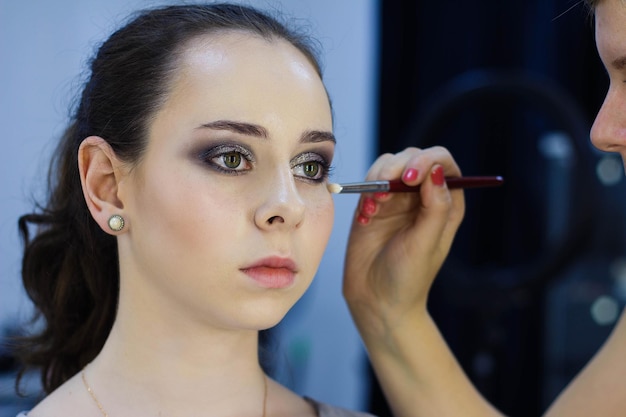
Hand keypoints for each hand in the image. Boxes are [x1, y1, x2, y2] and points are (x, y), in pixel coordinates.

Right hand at [343, 146, 464, 343]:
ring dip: (378, 179)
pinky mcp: (374, 205)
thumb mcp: (426, 244)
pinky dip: (364, 191)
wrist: (377, 300)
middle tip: (385, 192)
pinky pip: (369, 181)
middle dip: (398, 167)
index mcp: (446, 204)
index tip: (410, 177)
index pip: (443, 163)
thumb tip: (436, 170)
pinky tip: (365, 217)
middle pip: (414, 157)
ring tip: (374, 207)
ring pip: (389, 164)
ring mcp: (397, 199)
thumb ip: (436, 207)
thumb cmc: (408, 278)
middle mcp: (423, 197)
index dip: (428, 160)